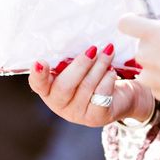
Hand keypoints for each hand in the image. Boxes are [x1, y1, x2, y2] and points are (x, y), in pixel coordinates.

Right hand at [28, 43, 150, 126]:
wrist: (121, 96)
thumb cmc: (95, 76)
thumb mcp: (81, 67)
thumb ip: (72, 59)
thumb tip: (79, 42)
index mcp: (50, 90)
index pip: (38, 84)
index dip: (38, 75)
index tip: (39, 62)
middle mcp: (59, 104)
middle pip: (64, 86)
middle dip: (80, 65)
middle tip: (93, 49)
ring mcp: (77, 114)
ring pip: (86, 88)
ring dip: (99, 67)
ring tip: (108, 52)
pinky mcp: (96, 117)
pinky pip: (101, 97)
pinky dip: (107, 81)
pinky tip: (112, 72)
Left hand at [118, 14, 159, 114]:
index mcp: (156, 33)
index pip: (126, 23)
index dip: (133, 23)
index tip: (143, 27)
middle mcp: (146, 53)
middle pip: (141, 46)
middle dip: (155, 48)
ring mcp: (148, 76)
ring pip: (147, 66)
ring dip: (158, 66)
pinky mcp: (154, 92)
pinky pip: (154, 82)